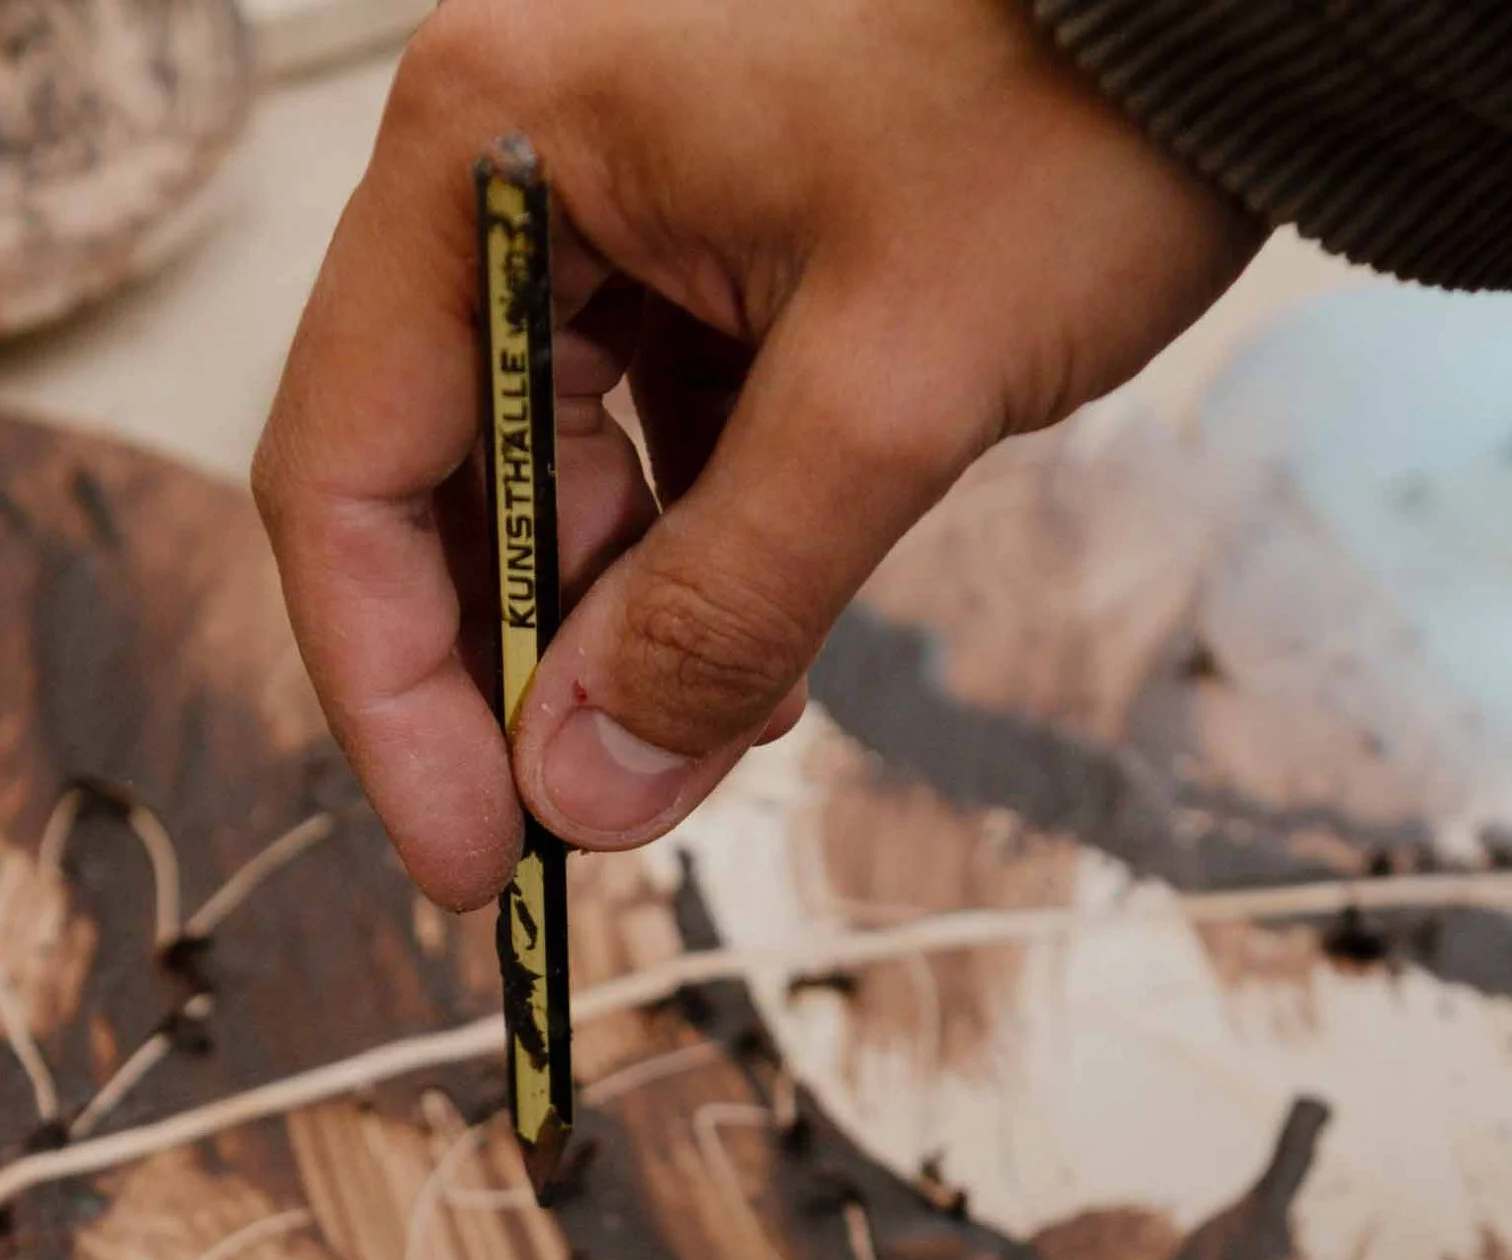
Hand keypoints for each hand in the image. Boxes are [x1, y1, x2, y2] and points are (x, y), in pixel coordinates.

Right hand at [253, 0, 1254, 909]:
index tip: (468, 855)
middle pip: (423, 490)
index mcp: (488, 146)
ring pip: (536, 486)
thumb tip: (583, 794)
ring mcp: (602, 205)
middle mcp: (510, 165)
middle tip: (585, 826)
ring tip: (706, 738)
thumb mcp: (885, 394)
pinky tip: (759, 657)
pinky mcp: (693, 248)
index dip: (390, 694)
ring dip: (607, 639)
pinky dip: (683, 568)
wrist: (1234, 4)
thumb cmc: (1068, 105)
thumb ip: (722, 609)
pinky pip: (636, 448)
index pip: (346, 473)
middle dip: (508, 678)